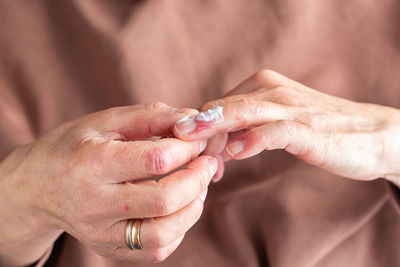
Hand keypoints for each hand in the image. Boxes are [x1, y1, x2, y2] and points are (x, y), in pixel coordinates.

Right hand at [0, 103, 216, 265]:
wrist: (37, 186)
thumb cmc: (75, 147)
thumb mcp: (107, 120)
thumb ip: (152, 116)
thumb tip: (193, 120)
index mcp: (93, 163)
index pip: (156, 160)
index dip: (188, 148)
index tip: (199, 140)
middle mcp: (93, 204)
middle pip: (163, 201)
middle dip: (198, 179)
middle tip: (206, 163)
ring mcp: (100, 233)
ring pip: (162, 235)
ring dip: (193, 208)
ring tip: (197, 187)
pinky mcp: (108, 250)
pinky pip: (154, 252)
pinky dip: (178, 230)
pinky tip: (177, 208)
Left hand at [174, 70, 399, 183]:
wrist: (372, 134)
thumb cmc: (317, 130)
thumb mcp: (274, 125)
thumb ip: (244, 133)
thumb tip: (214, 151)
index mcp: (260, 87)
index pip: (218, 105)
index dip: (198, 129)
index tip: (183, 151)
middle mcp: (272, 91)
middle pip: (225, 105)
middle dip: (197, 123)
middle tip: (171, 137)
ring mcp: (291, 108)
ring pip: (246, 111)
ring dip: (216, 125)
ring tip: (191, 138)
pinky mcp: (310, 129)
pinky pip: (278, 131)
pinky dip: (255, 139)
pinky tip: (236, 152)